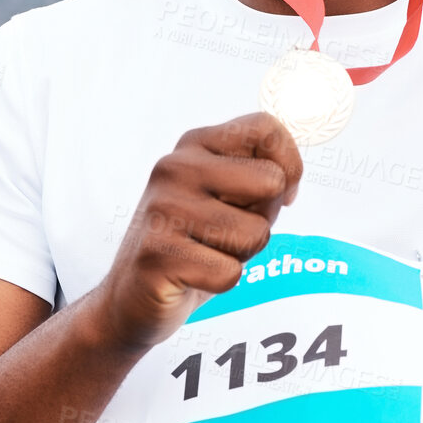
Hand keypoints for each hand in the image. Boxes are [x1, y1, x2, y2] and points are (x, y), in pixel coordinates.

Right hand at [89, 112, 302, 351]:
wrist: (131, 295)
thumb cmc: (194, 243)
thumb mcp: (226, 197)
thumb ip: (257, 178)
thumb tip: (288, 179)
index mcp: (195, 145)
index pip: (265, 128)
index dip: (290, 165)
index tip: (281, 195)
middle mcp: (175, 167)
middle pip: (271, 182)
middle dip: (264, 219)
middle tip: (227, 233)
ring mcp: (164, 208)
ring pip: (256, 233)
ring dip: (241, 255)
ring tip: (205, 254)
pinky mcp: (159, 253)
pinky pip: (231, 273)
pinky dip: (220, 283)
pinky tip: (191, 276)